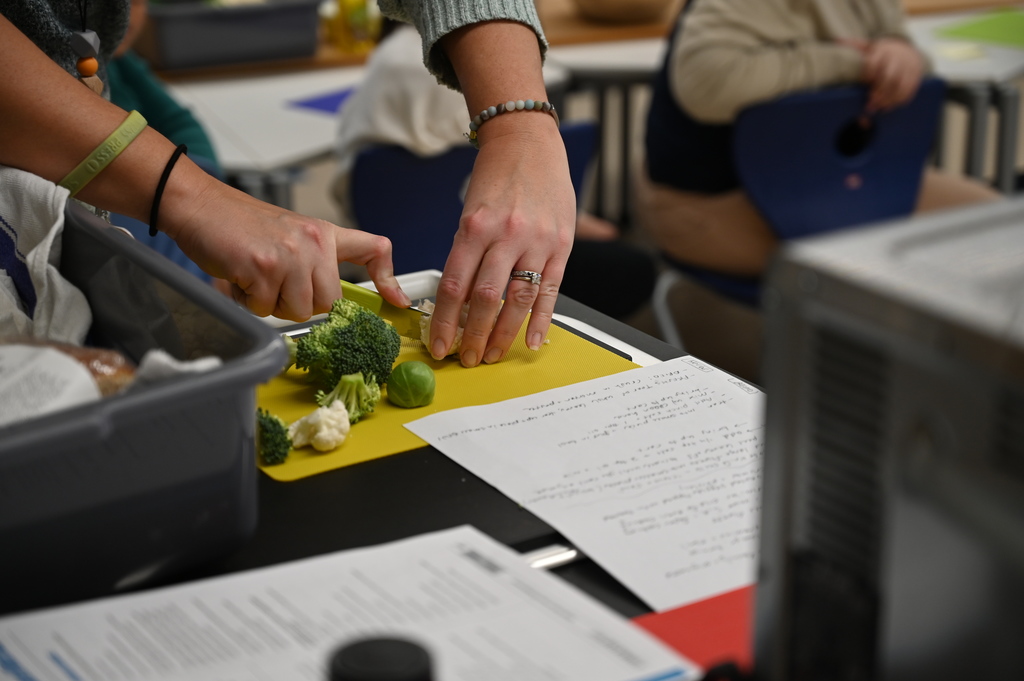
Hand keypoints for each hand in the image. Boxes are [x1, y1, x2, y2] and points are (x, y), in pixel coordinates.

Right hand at [162, 171, 408, 320]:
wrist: (200, 206)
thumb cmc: (240, 226)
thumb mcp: (290, 234)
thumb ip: (313, 262)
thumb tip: (329, 302)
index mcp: (324, 233)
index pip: (373, 249)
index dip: (389, 279)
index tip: (397, 300)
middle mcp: (313, 242)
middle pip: (328, 303)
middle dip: (299, 303)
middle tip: (275, 282)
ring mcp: (290, 255)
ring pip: (297, 310)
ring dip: (271, 304)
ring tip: (255, 277)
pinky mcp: (263, 268)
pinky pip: (264, 308)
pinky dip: (247, 301)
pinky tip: (239, 277)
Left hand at [428, 117, 575, 366]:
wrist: (529, 142)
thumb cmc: (495, 179)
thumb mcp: (471, 213)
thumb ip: (467, 255)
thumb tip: (458, 303)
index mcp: (475, 227)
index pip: (454, 286)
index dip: (444, 322)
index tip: (439, 345)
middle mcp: (506, 235)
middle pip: (486, 299)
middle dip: (474, 336)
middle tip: (467, 359)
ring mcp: (537, 241)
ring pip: (518, 300)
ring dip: (504, 335)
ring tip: (493, 355)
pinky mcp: (562, 246)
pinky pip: (550, 291)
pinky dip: (540, 320)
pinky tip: (530, 342)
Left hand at [842, 37, 923, 112]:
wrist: (907, 49)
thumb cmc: (882, 52)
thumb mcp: (869, 46)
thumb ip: (855, 45)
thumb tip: (838, 40)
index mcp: (883, 49)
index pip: (875, 62)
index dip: (869, 73)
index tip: (864, 82)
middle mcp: (897, 57)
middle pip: (889, 77)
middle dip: (879, 91)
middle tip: (870, 102)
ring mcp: (908, 67)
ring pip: (900, 85)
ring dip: (889, 99)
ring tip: (878, 108)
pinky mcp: (916, 75)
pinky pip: (909, 90)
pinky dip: (899, 100)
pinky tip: (889, 107)